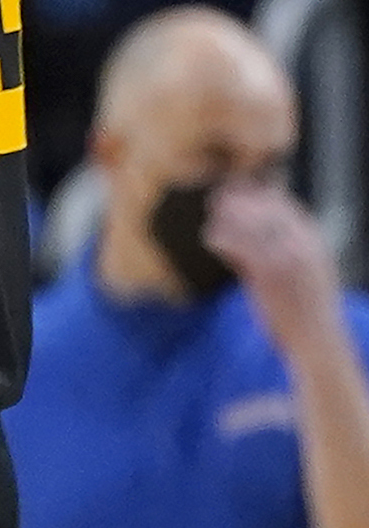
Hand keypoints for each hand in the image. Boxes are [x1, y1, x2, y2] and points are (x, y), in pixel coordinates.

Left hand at [205, 180, 343, 362]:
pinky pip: (242, 247)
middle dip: (242, 201)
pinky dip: (224, 239)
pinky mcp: (270, 274)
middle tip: (219, 197)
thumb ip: (285, 250)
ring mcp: (286, 257)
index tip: (240, 190)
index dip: (259, 195)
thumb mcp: (306, 272)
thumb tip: (255, 239)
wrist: (316, 337)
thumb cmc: (306, 308)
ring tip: (213, 217)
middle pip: (267, 209)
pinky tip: (210, 239)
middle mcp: (302, 244)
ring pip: (252, 224)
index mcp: (312, 241)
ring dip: (230, 217)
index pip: (285, 206)